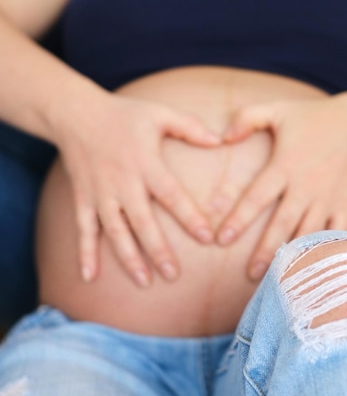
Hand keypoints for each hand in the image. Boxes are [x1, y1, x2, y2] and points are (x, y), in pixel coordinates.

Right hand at [57, 93, 219, 286]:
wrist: (75, 113)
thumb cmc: (124, 114)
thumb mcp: (159, 114)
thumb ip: (189, 127)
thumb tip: (221, 141)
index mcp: (145, 163)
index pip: (171, 194)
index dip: (189, 217)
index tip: (207, 238)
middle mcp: (122, 182)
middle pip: (142, 222)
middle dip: (158, 250)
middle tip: (174, 275)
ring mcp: (100, 194)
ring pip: (115, 231)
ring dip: (128, 258)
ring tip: (144, 282)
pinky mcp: (83, 199)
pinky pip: (83, 230)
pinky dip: (85, 253)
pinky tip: (89, 277)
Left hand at [216, 96, 346, 280]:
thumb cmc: (314, 118)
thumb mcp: (278, 110)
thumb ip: (247, 119)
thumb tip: (221, 137)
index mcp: (285, 166)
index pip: (257, 197)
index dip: (239, 219)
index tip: (221, 240)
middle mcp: (306, 186)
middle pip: (282, 224)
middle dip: (266, 251)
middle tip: (250, 274)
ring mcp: (327, 199)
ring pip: (308, 234)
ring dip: (294, 257)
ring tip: (279, 278)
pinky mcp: (345, 205)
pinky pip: (337, 234)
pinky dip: (328, 252)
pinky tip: (317, 272)